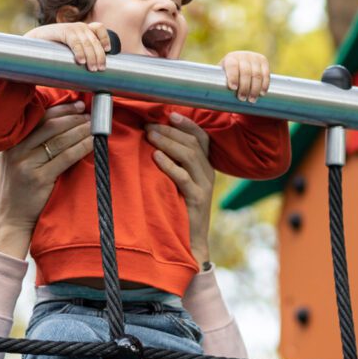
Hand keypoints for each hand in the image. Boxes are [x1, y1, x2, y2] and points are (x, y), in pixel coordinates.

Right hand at [0, 101, 92, 258]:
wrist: (9, 221)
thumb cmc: (16, 192)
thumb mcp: (13, 164)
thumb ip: (27, 146)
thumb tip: (59, 125)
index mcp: (11, 144)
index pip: (38, 118)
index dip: (61, 110)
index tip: (78, 105)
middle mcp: (17, 151)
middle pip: (51, 126)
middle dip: (74, 117)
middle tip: (91, 114)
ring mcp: (27, 165)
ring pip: (60, 140)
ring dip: (81, 130)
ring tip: (95, 126)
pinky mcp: (39, 179)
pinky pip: (66, 157)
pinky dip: (82, 147)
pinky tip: (93, 143)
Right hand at [25, 22, 110, 71]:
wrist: (32, 46)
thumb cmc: (54, 52)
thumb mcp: (71, 52)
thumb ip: (82, 54)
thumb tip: (95, 70)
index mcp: (82, 30)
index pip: (99, 28)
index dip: (105, 38)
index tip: (108, 50)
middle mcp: (79, 27)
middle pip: (95, 40)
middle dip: (99, 55)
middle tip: (100, 69)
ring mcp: (71, 28)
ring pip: (87, 43)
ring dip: (91, 56)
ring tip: (92, 69)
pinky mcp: (62, 31)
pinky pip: (75, 42)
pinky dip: (79, 52)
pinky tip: (80, 61)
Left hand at [145, 113, 213, 265]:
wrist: (190, 244)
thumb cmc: (178, 212)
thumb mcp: (177, 185)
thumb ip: (172, 166)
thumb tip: (151, 145)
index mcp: (205, 168)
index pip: (201, 138)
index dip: (188, 124)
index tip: (170, 114)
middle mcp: (208, 174)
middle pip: (193, 143)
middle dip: (170, 131)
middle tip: (149, 126)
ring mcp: (204, 186)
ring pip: (189, 156)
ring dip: (168, 143)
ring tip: (150, 136)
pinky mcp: (198, 199)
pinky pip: (183, 177)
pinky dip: (169, 165)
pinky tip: (156, 157)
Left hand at [220, 50, 269, 102]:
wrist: (240, 65)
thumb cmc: (227, 77)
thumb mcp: (221, 77)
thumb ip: (216, 84)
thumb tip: (205, 99)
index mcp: (230, 58)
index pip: (232, 66)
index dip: (233, 76)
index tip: (232, 88)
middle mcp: (243, 55)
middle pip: (246, 72)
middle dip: (245, 86)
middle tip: (243, 99)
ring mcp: (254, 57)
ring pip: (257, 74)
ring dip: (255, 88)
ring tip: (252, 100)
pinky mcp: (263, 61)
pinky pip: (266, 73)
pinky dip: (265, 84)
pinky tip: (262, 93)